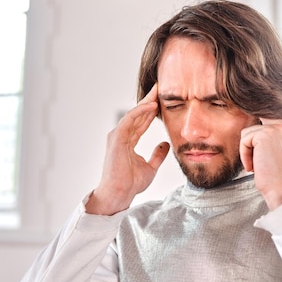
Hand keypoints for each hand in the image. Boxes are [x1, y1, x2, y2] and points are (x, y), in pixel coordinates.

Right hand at [86, 85, 169, 214]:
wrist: (119, 194)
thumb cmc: (130, 184)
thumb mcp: (150, 167)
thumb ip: (157, 155)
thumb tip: (165, 145)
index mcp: (127, 141)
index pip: (141, 121)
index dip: (151, 111)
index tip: (162, 100)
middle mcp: (120, 135)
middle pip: (137, 114)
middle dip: (149, 100)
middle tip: (161, 87)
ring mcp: (117, 136)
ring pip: (133, 114)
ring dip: (146, 102)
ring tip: (158, 91)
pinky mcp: (116, 138)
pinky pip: (130, 120)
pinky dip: (140, 111)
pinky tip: (152, 105)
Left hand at [240, 118, 281, 210]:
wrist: (278, 188)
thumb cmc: (272, 173)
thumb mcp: (271, 149)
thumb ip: (264, 136)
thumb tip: (248, 126)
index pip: (259, 125)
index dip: (253, 143)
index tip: (262, 156)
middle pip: (250, 130)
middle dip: (250, 149)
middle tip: (261, 163)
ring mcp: (274, 129)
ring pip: (246, 135)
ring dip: (247, 153)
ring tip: (259, 165)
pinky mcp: (263, 135)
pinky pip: (244, 142)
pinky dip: (245, 156)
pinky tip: (255, 166)